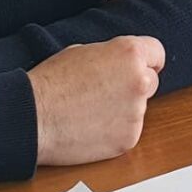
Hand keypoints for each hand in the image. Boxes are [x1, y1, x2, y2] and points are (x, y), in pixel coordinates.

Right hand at [27, 36, 164, 165]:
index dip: (145, 61)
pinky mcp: (129, 139)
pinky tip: (90, 128)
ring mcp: (136, 113)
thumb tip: (119, 65)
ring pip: (138, 109)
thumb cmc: (51, 83)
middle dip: (133, 87)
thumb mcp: (82, 52)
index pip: (157, 53)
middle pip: (151, 82)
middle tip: (105, 93)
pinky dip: (114, 131)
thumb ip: (110, 57)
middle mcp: (139, 81)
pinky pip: (128, 131)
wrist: (34, 117)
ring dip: (121, 110)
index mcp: (129, 54)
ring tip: (90, 111)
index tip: (139, 68)